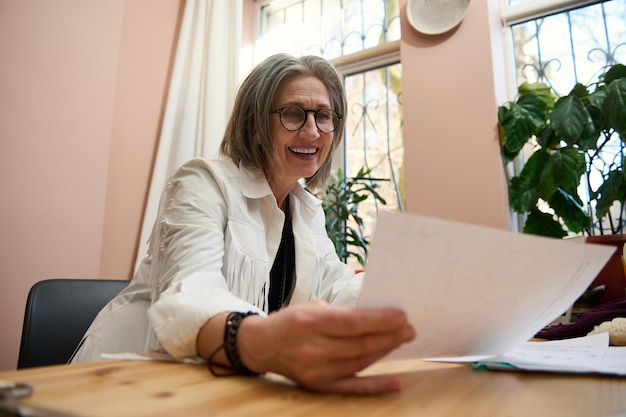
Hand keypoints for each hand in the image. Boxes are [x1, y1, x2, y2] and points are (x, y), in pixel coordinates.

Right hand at [237, 300, 415, 393]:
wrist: (262, 345)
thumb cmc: (291, 321)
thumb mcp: (312, 307)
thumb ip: (342, 313)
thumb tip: (378, 316)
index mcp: (310, 322)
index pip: (353, 322)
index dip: (380, 320)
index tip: (402, 316)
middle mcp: (312, 348)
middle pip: (360, 343)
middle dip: (389, 335)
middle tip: (409, 329)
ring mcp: (316, 370)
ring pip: (360, 362)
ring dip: (385, 351)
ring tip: (402, 340)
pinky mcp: (318, 385)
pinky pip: (353, 386)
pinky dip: (376, 385)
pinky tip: (396, 382)